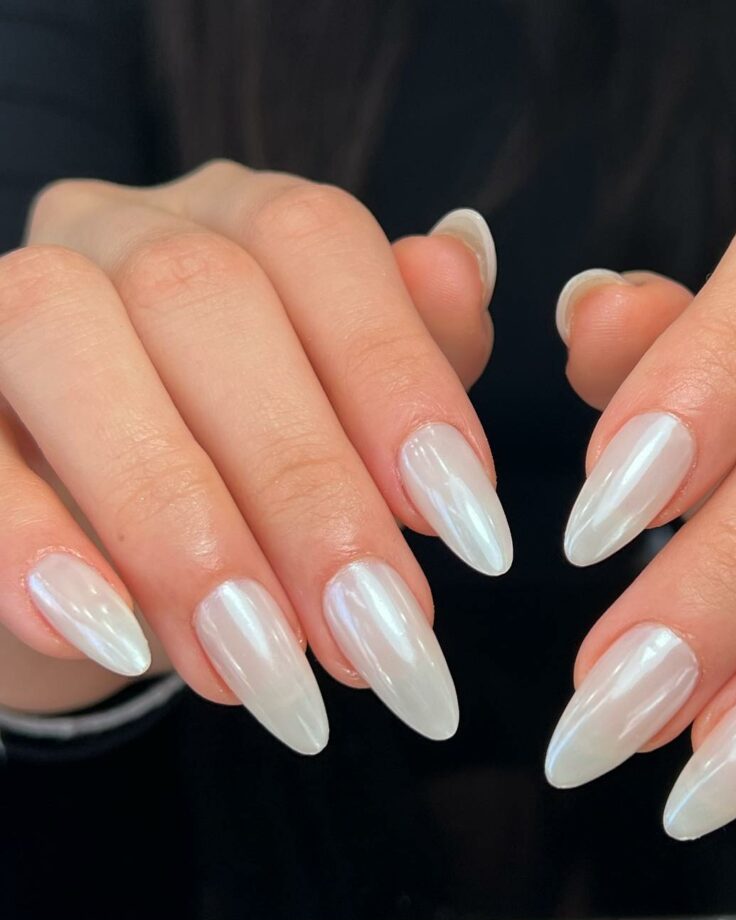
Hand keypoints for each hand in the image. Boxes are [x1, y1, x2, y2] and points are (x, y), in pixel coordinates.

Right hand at [0, 160, 510, 748]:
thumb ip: (415, 344)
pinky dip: (33, 546)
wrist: (100, 507)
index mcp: (243, 217)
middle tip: (381, 639)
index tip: (473, 537)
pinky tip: (115, 641)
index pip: (320, 244)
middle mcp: (123, 227)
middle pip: (206, 306)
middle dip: (307, 491)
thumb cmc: (251, 449)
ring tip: (267, 671)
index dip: (399, 384)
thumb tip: (464, 264)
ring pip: (69, 345)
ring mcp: (10, 297)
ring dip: (181, 528)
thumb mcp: (352, 403)